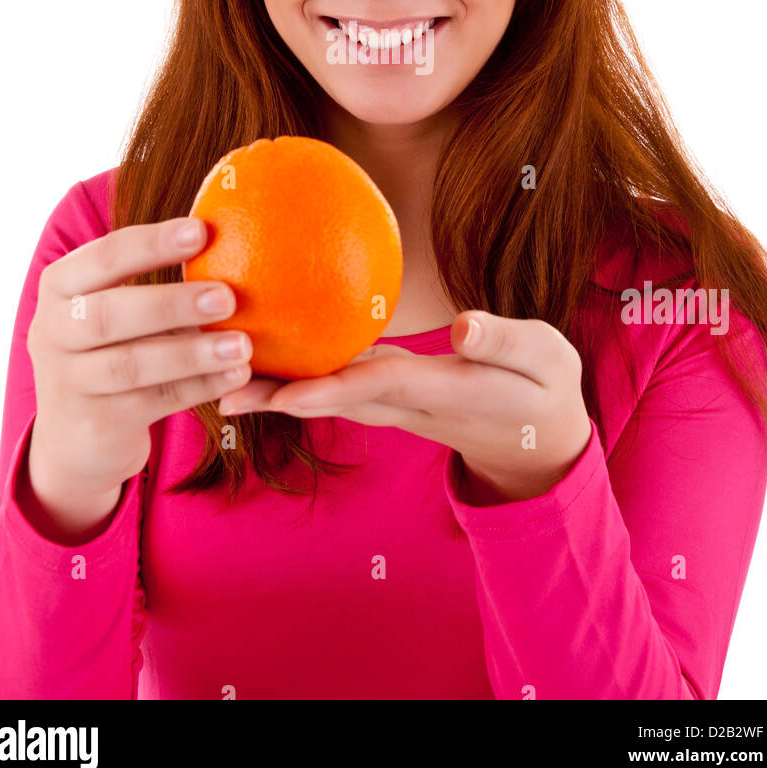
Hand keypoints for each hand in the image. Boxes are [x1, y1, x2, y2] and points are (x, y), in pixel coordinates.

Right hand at [26, 216, 254, 500]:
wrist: (77, 434)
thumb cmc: (112, 346)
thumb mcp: (116, 305)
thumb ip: (152, 275)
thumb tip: (231, 236)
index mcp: (61, 286)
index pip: (103, 257)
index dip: (152, 243)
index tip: (201, 231)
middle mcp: (53, 331)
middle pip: (109, 314)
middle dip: (171, 304)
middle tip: (228, 297)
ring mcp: (68, 382)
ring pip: (130, 365)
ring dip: (192, 353)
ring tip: (243, 345)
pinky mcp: (95, 423)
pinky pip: (152, 401)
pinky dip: (199, 387)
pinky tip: (236, 376)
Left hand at [218, 311, 592, 502]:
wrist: (540, 442)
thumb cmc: (544, 390)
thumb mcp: (546, 358)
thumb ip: (506, 341)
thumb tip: (465, 325)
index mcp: (444, 392)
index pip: (379, 388)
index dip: (330, 390)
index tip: (284, 393)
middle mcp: (408, 404)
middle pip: (334, 398)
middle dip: (279, 395)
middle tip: (221, 388)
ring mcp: (395, 405)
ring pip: (329, 396)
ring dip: (277, 389)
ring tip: (220, 374)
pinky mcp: (389, 396)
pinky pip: (339, 385)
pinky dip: (300, 376)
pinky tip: (267, 353)